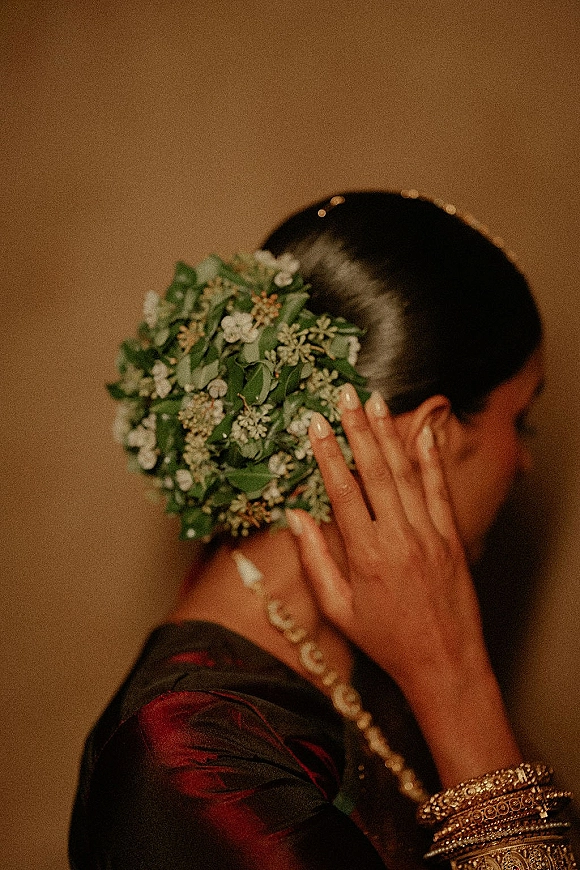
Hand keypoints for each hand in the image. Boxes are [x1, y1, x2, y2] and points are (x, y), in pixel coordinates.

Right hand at [288, 384, 481, 692]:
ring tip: (375, 402)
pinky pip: (440, 490)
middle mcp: (399, 538)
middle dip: (357, 430)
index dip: (328, 454)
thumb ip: (315, 560)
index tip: (316, 424)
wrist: (443, 662)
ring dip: (389, 435)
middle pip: (376, 472)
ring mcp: (429, 534)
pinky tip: (422, 432)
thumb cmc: (385, 640)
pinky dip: (431, 459)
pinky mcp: (452, 537)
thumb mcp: (338, 609)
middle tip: (344, 396)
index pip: (343, 492)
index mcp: (365, 556)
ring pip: (407, 474)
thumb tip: (294, 516)